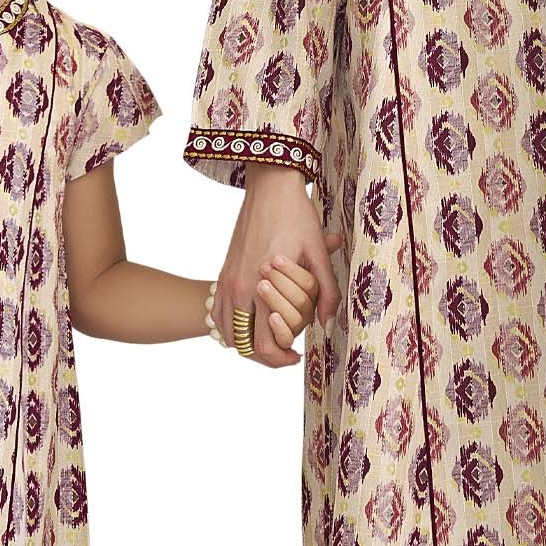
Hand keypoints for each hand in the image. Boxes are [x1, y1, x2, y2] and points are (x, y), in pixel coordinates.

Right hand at [211, 170, 343, 367]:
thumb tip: (326, 325)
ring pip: (228, 332)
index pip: (263, 344)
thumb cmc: (296, 216)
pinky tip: (253, 323)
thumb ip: (326, 292)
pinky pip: (219, 313)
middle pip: (243, 345)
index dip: (281, 359)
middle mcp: (239, 287)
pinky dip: (232, 327)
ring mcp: (227, 280)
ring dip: (247, 343)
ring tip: (271, 339)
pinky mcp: (223, 273)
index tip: (296, 356)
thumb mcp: (318, 254)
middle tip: (287, 353)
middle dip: (266, 356)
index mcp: (262, 286)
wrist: (269, 187)